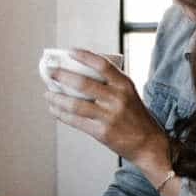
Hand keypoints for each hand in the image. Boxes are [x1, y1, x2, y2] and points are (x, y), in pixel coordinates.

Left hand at [45, 50, 169, 170]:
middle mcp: (117, 98)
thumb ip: (110, 84)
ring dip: (57, 98)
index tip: (70, 51)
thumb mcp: (129, 94)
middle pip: (83, 83)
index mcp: (124, 84)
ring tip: (47, 94)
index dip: (84, 56)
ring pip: (75, 104)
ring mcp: (109, 116)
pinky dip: (61, 114)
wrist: (148, 144)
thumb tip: (79, 73)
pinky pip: (75, 121)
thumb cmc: (135, 116)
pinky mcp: (102, 132)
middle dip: (62, 76)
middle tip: (50, 72)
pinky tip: (54, 109)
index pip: (102, 64)